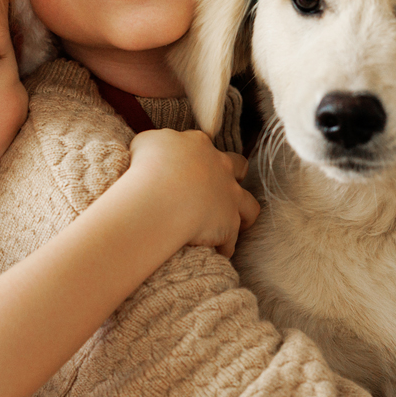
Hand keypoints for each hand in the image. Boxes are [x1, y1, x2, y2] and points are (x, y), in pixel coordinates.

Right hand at [121, 129, 258, 257]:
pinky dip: (223, 248)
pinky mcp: (229, 225)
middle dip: (234, 175)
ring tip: (232, 224)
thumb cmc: (147, 167)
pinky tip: (214, 253)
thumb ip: (158, 143)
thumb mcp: (145, 143)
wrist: (159, 198)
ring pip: (249, 207)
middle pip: (239, 167)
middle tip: (218, 187)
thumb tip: (157, 150)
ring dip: (243, 215)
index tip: (187, 167)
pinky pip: (230, 242)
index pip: (205, 146)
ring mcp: (229, 198)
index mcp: (199, 145)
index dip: (198, 156)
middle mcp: (221, 168)